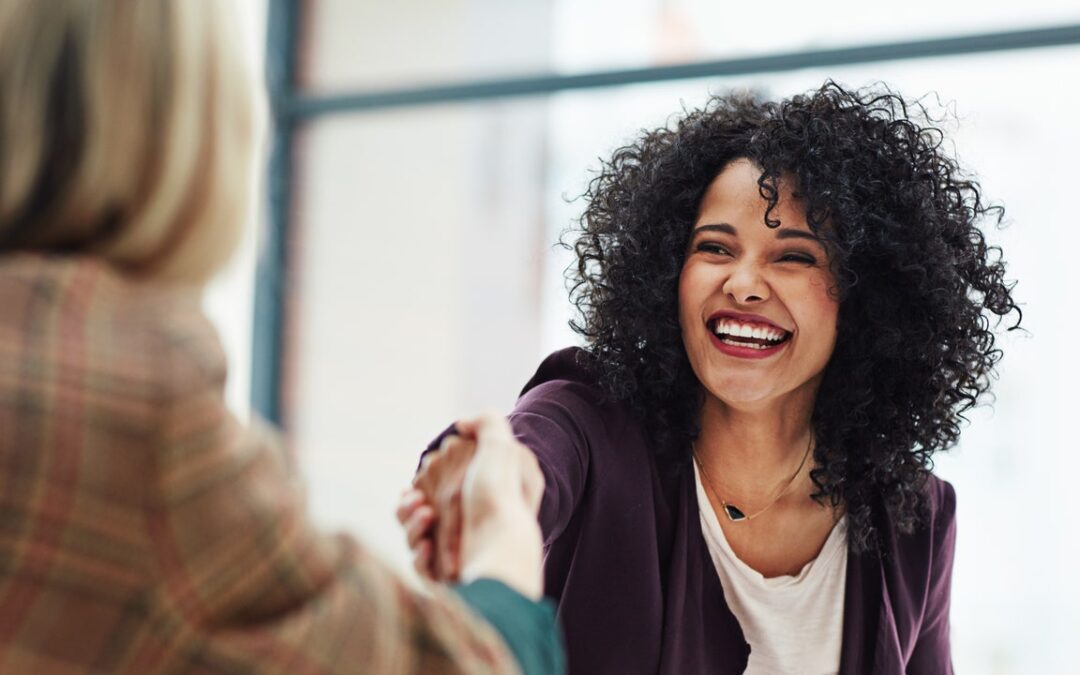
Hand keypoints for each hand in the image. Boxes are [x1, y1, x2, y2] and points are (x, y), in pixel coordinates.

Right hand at [398, 413, 544, 598]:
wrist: (502, 551)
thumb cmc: (500, 499)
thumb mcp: (501, 448)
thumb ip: (485, 423)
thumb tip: (462, 423)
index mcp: (479, 500)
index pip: (440, 488)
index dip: (424, 481)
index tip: (420, 477)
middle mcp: (468, 528)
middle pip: (420, 513)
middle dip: (410, 505)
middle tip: (417, 501)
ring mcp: (457, 555)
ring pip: (414, 538)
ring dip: (411, 525)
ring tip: (425, 516)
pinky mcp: (447, 579)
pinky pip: (420, 566)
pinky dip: (419, 554)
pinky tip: (428, 546)